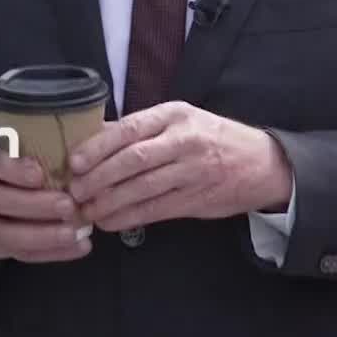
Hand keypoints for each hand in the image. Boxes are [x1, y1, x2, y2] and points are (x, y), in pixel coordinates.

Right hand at [0, 153, 91, 262]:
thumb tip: (74, 147)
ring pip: (10, 234)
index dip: (14, 169)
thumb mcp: (3, 158)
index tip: (38, 173)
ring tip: (74, 232)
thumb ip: (26, 153)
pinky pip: (24, 254)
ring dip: (45, 235)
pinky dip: (53, 253)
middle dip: (37, 205)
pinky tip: (80, 246)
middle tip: (68, 205)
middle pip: (3, 202)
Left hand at [66, 101, 292, 231]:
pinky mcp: (196, 198)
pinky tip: (111, 222)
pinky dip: (129, 217)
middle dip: (98, 178)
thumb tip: (92, 135)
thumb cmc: (211, 138)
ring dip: (109, 202)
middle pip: (133, 159)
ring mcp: (192, 171)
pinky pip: (155, 209)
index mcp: (175, 114)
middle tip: (75, 192)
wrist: (262, 163)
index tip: (74, 162)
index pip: (130, 128)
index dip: (98, 147)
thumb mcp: (180, 121)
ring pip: (142, 188)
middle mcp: (184, 140)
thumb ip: (140, 128)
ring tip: (87, 210)